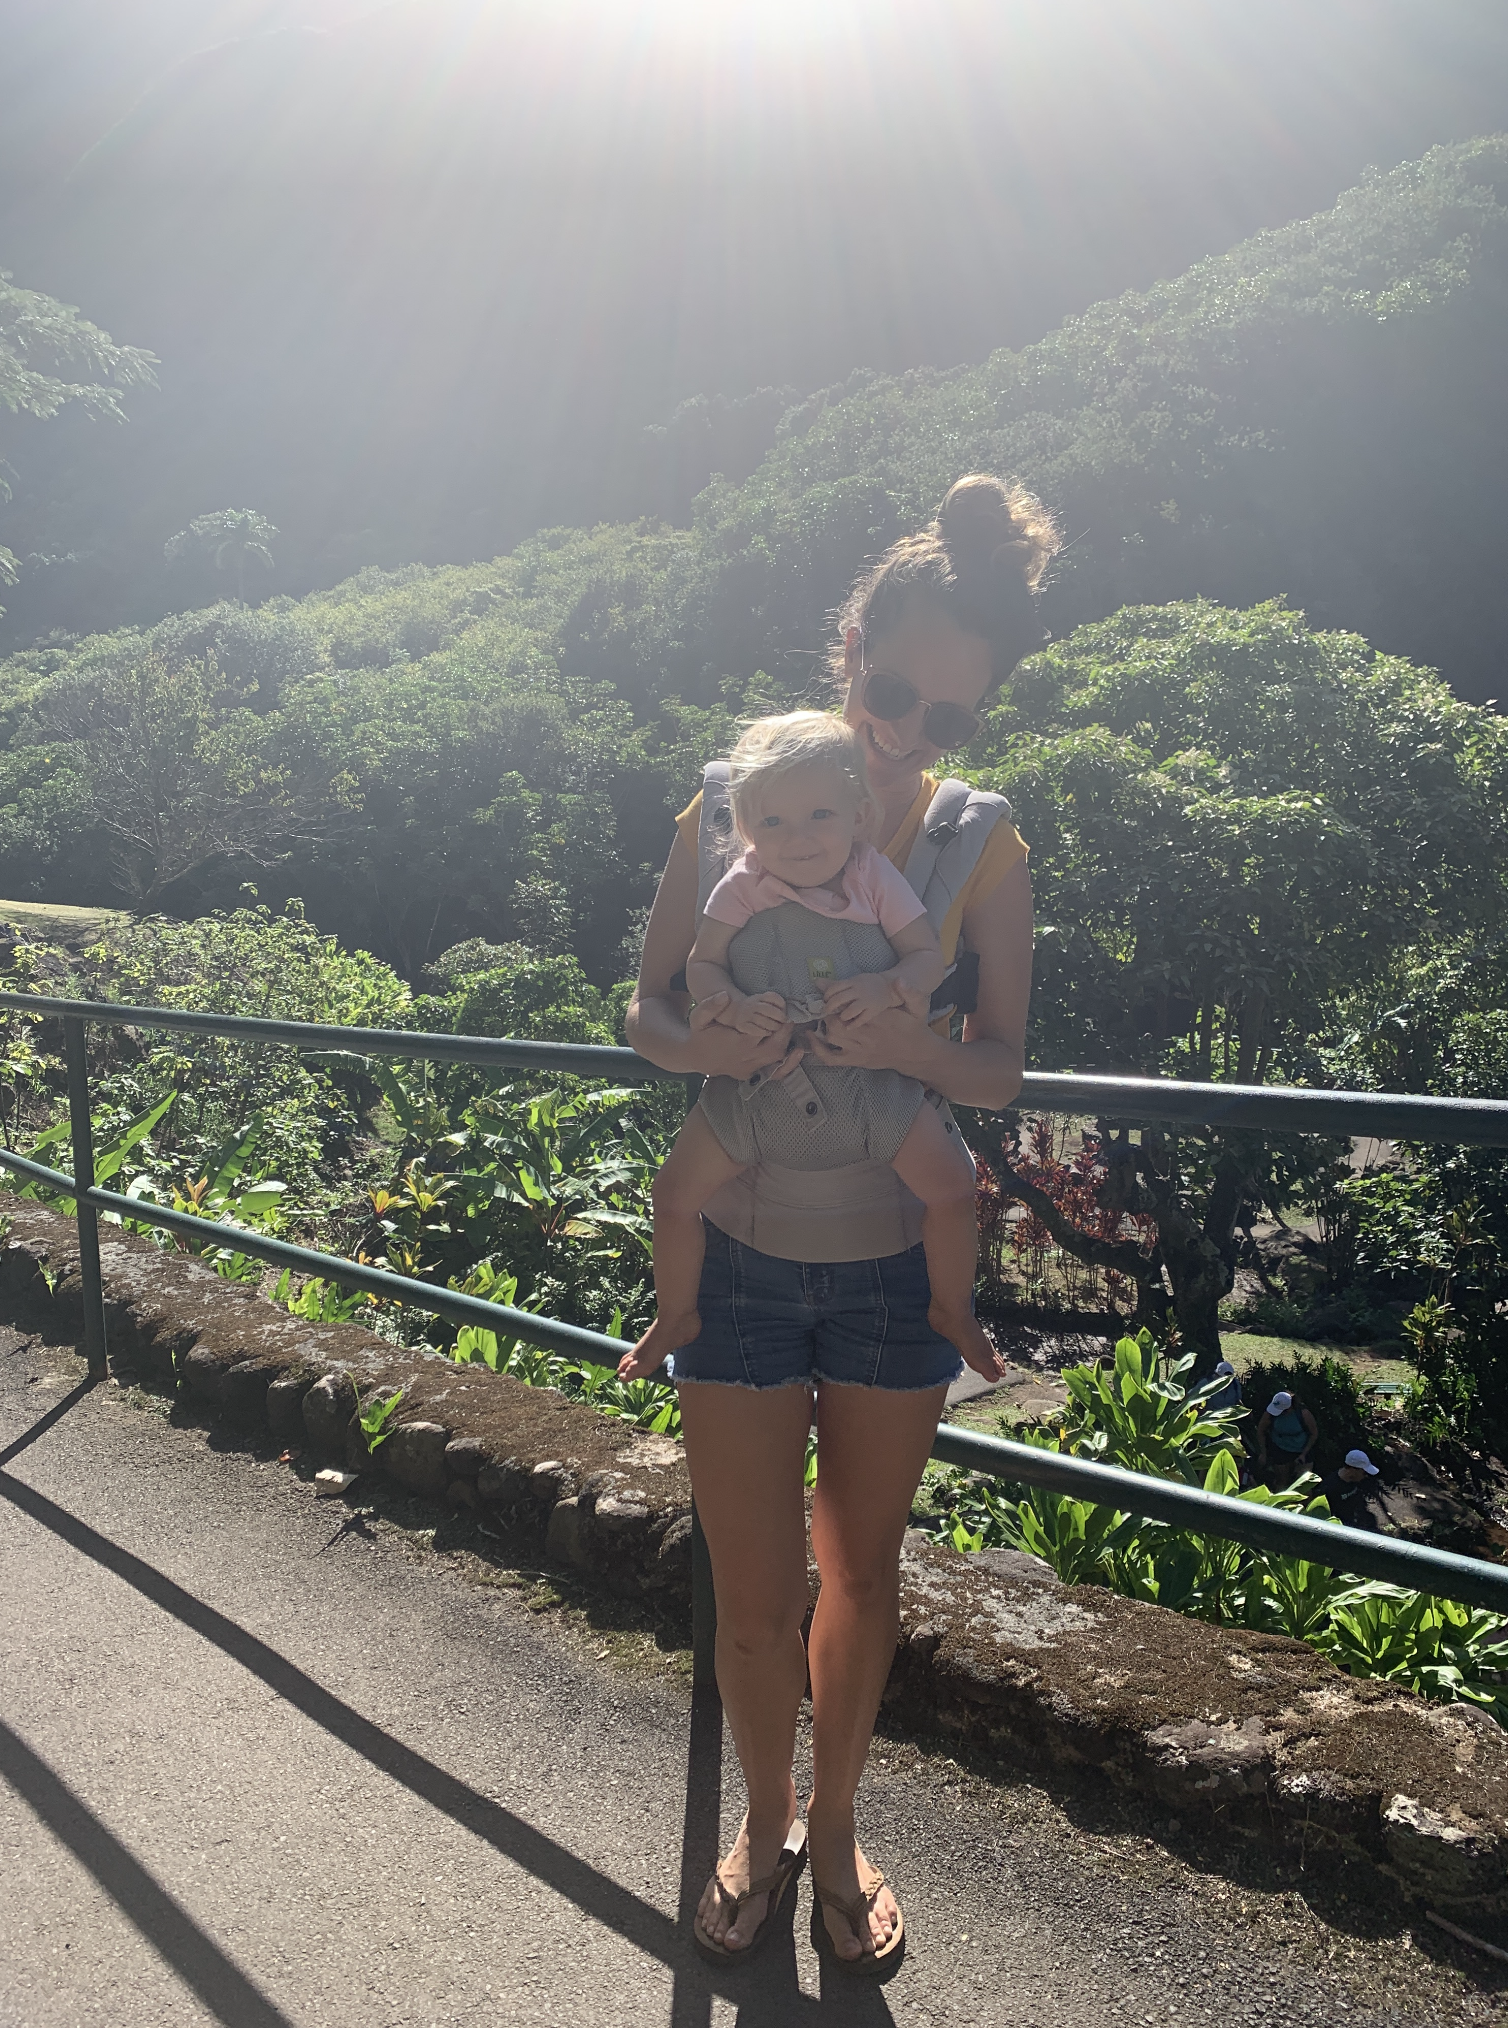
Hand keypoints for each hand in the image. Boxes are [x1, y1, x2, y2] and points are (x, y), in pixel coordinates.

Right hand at [685, 993, 796, 1079]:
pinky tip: (795, 1054)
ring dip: (787, 1042)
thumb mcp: (699, 1017)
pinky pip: (773, 1073)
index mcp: (738, 1043)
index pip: (764, 1030)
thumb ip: (710, 1006)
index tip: (781, 1007)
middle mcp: (747, 1057)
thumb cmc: (700, 1034)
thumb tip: (725, 995)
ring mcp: (750, 1067)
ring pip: (777, 1057)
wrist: (694, 1057)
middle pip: (776, 1045)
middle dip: (785, 1030)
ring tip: (789, 1027)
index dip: (775, 1018)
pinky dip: (787, 1065)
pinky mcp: (751, 1073)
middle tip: (789, 1016)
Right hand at [730, 991, 788, 1038]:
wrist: (734, 1011)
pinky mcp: (742, 1025)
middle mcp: (752, 1004)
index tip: (785, 1009)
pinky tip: (768, 1033)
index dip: (781, 1003)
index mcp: (759, 997)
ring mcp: (746, 1015)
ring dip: (773, 1026)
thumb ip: (776, 1004)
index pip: (772, 997)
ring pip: (762, 1021)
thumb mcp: (764, 1001)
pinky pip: (754, 1029)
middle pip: (768, 1009)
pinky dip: (763, 1032)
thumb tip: (789, 1017)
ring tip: (777, 1028)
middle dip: (779, 1016)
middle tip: (784, 1021)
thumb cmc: (755, 1008)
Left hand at [805, 979, 933, 1073]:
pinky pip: (831, 1058)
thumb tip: (900, 980)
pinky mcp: (856, 1060)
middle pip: (836, 1022)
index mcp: (879, 1020)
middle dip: (827, 1011)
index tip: (830, 993)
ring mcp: (860, 1050)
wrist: (917, 1054)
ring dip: (823, 1025)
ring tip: (820, 1014)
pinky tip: (812, 1037)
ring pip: (832, 1037)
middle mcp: (867, 1036)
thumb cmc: (915, 1028)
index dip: (838, 1000)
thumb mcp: (918, 1007)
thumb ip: (910, 993)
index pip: (851, 1008)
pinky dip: (818, 1049)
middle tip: (823, 1003)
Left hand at [820, 972, 893, 1027]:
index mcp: (853, 982)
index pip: (834, 988)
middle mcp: (859, 991)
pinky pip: (862, 1019)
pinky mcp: (874, 1011)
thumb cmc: (867, 984)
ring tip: (840, 1018)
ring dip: (842, 1016)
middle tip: (827, 1012)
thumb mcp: (853, 981)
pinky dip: (853, 1024)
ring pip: (850, 1010)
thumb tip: (816, 982)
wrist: (889, 987)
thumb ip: (835, 983)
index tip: (825, 1000)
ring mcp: (867, 1001)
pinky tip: (848, 1027)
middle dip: (830, 1007)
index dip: (826, 995)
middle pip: (839, 999)